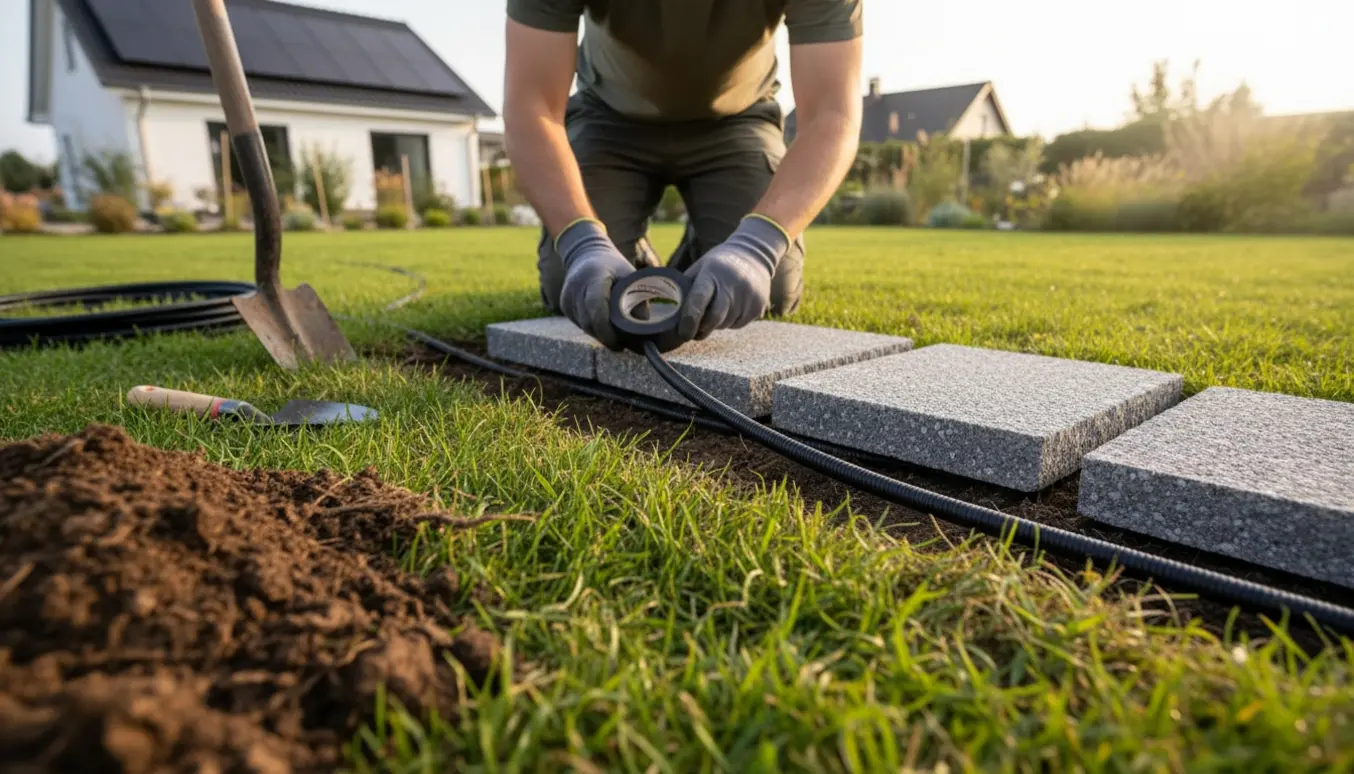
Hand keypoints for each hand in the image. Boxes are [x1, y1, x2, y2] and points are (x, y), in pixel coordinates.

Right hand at [556, 218, 633, 348]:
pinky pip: (580, 323)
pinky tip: (603, 326)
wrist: (585, 253)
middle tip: (622, 346)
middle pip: (590, 322)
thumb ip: (637, 301)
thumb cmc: (613, 266)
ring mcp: (567, 297)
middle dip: (606, 337)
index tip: (620, 343)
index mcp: (594, 277)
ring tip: (615, 337)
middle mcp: (576, 287)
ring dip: (600, 334)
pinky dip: (592, 328)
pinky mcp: (564, 304)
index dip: (607, 329)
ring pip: (584, 326)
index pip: (596, 307)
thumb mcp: (629, 277)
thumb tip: (644, 330)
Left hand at [679, 215, 790, 340]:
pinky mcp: (759, 306)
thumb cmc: (718, 265)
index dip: (689, 320)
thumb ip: (687, 289)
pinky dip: (730, 322)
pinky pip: (738, 324)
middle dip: (702, 329)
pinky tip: (732, 307)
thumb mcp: (701, 268)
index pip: (699, 299)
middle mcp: (733, 283)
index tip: (683, 333)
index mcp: (713, 272)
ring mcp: (749, 295)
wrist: (753, 255)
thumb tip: (670, 315)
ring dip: (716, 324)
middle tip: (694, 332)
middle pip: (714, 318)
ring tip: (717, 308)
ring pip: (726, 324)